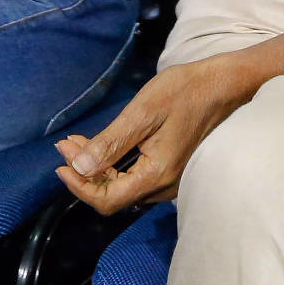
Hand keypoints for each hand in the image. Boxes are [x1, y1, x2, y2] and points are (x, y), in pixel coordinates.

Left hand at [54, 55, 258, 214]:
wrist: (223, 84)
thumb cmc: (184, 92)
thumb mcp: (142, 113)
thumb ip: (110, 143)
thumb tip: (79, 168)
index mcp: (156, 174)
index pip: (108, 200)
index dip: (79, 187)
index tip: (60, 163)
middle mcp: (164, 186)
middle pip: (113, 195)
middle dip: (84, 174)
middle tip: (65, 145)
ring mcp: (170, 180)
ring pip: (123, 187)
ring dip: (97, 169)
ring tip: (77, 143)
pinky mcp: (172, 169)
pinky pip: (136, 177)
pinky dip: (114, 165)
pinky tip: (102, 145)